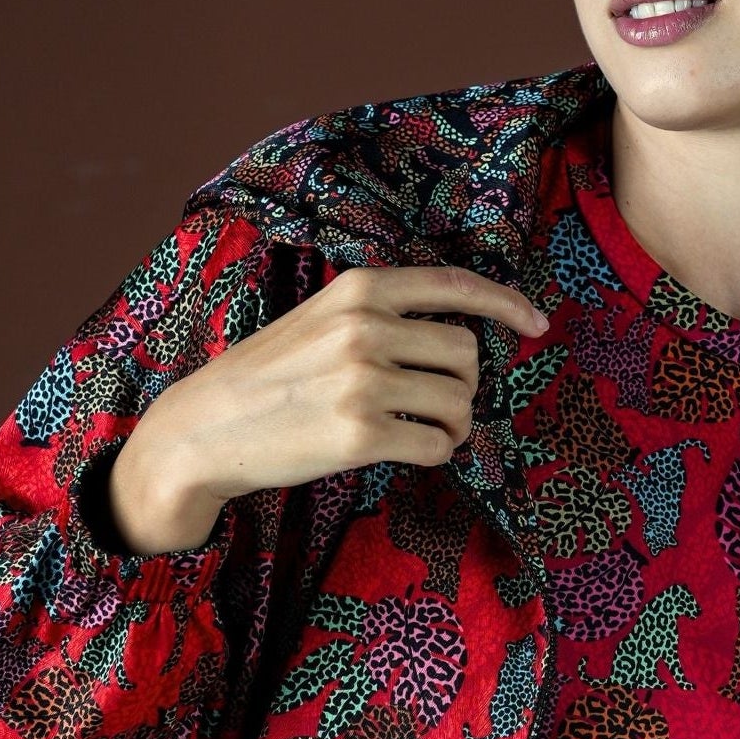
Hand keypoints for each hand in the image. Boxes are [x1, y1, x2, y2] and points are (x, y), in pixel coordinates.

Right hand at [106, 262, 549, 552]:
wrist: (202, 428)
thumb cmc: (266, 376)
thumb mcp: (319, 318)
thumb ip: (378, 314)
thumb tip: (456, 336)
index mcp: (358, 290)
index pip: (455, 286)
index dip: (507, 304)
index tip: (537, 323)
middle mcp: (364, 329)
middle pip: (466, 354)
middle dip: (464, 384)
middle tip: (438, 401)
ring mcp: (363, 382)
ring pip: (458, 402)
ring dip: (453, 423)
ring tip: (426, 430)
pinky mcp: (360, 435)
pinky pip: (436, 445)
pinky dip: (436, 452)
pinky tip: (413, 450)